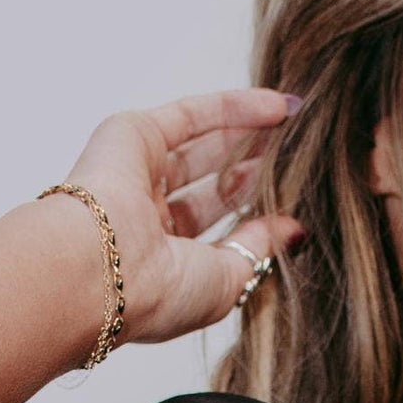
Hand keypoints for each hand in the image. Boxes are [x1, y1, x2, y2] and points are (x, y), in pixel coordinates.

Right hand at [58, 89, 306, 346]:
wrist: (106, 267)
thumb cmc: (158, 294)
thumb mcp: (228, 280)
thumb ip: (260, 249)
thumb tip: (294, 231)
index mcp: (164, 266)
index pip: (216, 236)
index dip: (255, 223)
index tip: (294, 208)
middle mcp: (147, 220)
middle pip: (210, 188)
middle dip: (253, 173)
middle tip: (296, 160)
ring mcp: (138, 175)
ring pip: (202, 148)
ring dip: (247, 136)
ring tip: (293, 128)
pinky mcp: (133, 134)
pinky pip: (192, 115)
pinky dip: (235, 108)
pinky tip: (278, 107)